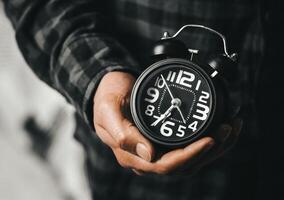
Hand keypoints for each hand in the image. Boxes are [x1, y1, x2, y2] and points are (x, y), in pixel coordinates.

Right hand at [93, 72, 215, 174]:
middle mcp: (145, 157)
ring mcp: (155, 150)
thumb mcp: (108, 109)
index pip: (164, 165)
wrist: (107, 88)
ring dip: (213, 148)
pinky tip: (220, 129)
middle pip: (182, 165)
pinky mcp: (163, 141)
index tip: (209, 140)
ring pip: (189, 159)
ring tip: (230, 129)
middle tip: (227, 130)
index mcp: (129, 154)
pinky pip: (188, 148)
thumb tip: (148, 154)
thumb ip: (122, 132)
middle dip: (208, 151)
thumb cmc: (107, 97)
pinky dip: (207, 141)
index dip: (189, 156)